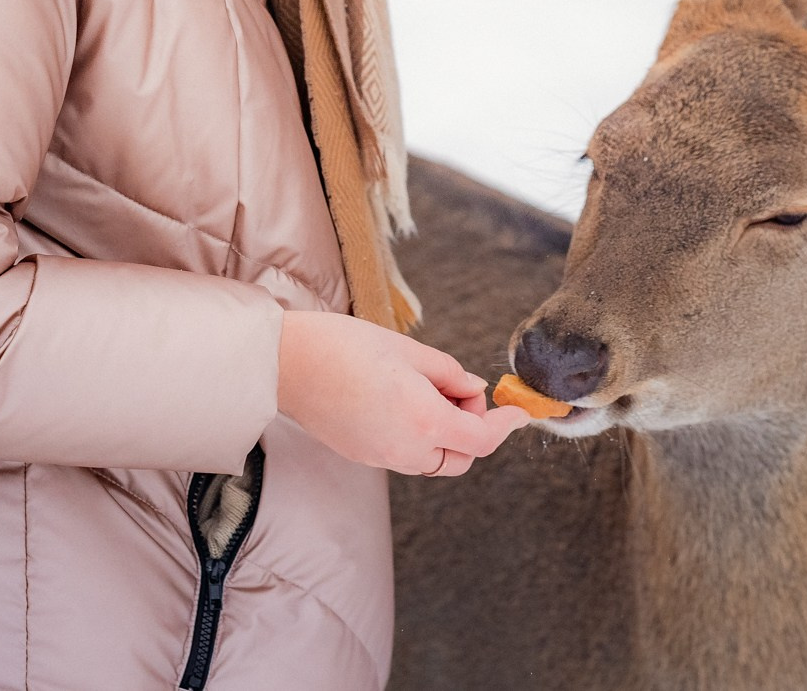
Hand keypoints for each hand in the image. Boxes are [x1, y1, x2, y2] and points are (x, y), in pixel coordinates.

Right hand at [275, 309, 529, 476]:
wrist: (286, 364)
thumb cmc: (346, 346)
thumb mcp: (409, 351)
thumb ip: (449, 374)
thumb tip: (473, 389)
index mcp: (425, 420)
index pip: (482, 440)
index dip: (506, 426)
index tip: (520, 413)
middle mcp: (407, 450)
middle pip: (460, 458)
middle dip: (473, 429)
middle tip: (459, 389)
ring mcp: (382, 458)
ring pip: (433, 460)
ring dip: (445, 435)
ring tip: (427, 388)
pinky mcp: (363, 456)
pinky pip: (406, 456)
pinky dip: (420, 436)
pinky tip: (403, 400)